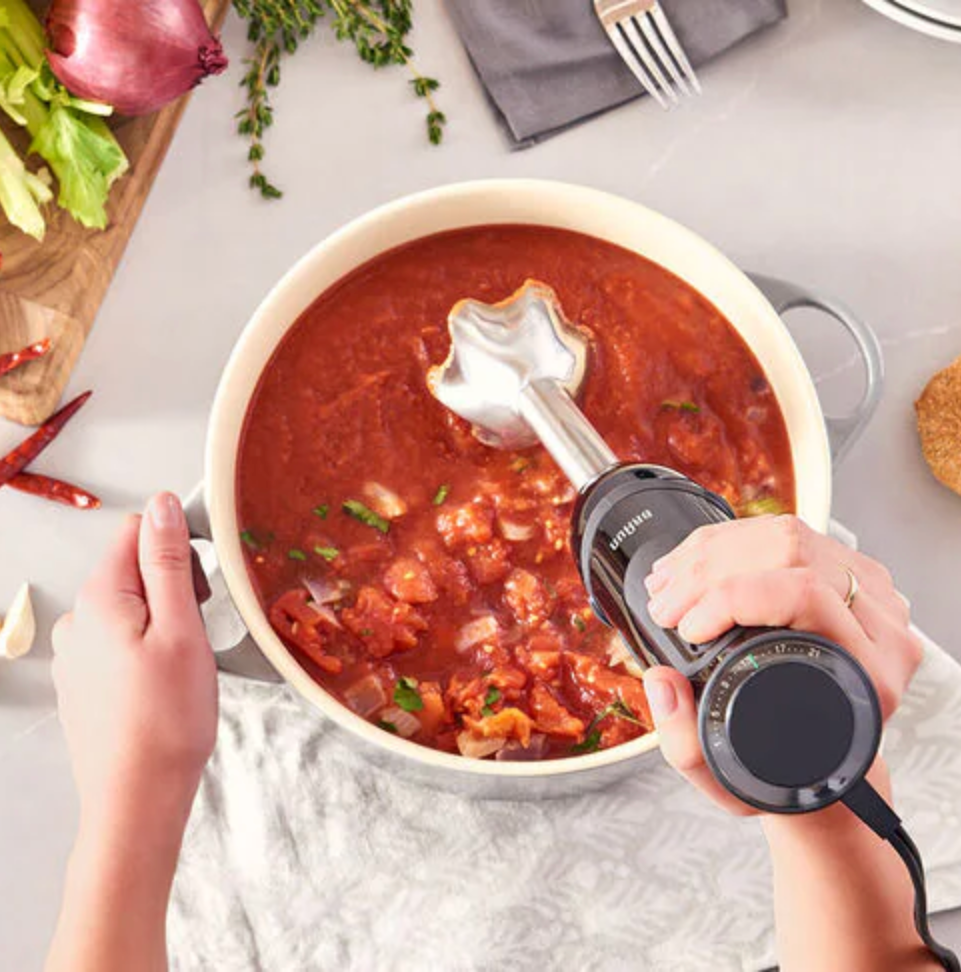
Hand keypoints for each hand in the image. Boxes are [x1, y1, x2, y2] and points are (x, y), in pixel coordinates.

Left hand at [52, 493, 217, 837]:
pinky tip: (162, 685)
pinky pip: (119, 642)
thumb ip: (168, 562)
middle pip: (133, 569)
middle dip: (173, 588)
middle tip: (195, 635)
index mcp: (100, 598)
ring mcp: (75, 654)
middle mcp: (78, 620)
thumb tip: (160, 505)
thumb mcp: (181, 628)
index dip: (178, 550)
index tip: (201, 590)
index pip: (138, 532)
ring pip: (129, 608)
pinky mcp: (82, 682)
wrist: (137, 799)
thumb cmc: (167, 719)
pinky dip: (145, 650)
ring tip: (182, 666)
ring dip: (161, 621)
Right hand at [640, 514, 922, 815]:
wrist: (821, 766)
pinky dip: (725, 544)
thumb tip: (659, 680)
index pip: (808, 596)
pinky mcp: (842, 574)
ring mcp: (866, 593)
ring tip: (665, 585)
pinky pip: (783, 534)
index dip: (734, 598)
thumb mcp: (733, 782)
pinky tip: (688, 565)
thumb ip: (688, 746)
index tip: (688, 627)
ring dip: (711, 552)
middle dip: (710, 572)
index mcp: (871, 673)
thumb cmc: (786, 774)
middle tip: (664, 606)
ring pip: (786, 534)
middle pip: (793, 552)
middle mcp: (881, 625)